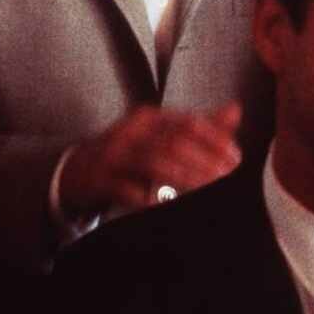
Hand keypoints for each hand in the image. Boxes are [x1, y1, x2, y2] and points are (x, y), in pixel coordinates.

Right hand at [58, 102, 242, 219]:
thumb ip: (199, 125)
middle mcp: (132, 132)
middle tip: (226, 174)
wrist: (77, 168)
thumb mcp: (161, 133)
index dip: (215, 138)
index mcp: (150, 118)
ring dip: (185, 176)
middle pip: (174, 142)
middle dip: (204, 159)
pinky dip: (149, 196)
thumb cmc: (130, 150)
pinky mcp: (100, 180)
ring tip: (207, 187)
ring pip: (154, 163)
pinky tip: (167, 203)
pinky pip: (127, 188)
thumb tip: (236, 110)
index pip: (188, 123)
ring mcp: (114, 155)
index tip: (235, 156)